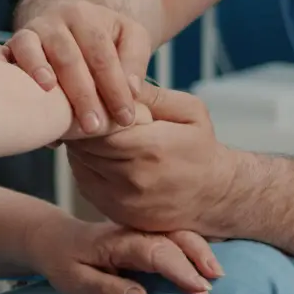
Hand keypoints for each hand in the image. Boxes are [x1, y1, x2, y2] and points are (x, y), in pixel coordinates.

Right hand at [0, 2, 151, 134]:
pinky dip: (1, 69)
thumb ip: (135, 60)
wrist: (70, 24)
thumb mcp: (131, 38)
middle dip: (82, 94)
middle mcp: (53, 20)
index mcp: (86, 15)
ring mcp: (27, 33)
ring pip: (28, 48)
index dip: (115, 87)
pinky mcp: (6, 47)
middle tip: (94, 127)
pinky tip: (14, 95)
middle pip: (67, 55)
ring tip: (50, 95)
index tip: (127, 118)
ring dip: (37, 71)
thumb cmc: (106, 38)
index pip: (102, 53)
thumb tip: (131, 89)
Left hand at [29, 210, 223, 293]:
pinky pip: (175, 235)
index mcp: (118, 240)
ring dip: (200, 250)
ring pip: (179, 232)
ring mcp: (143, 230)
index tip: (198, 288)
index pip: (155, 251)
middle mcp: (135, 230)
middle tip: (214, 280)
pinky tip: (207, 261)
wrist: (56, 238)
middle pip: (174, 236)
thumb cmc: (65, 261)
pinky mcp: (147, 234)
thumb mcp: (75, 280)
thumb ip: (106, 288)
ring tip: (217, 273)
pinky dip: (194, 245)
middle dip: (198, 256)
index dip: (179, 268)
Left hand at [67, 82, 236, 235]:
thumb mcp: (189, 110)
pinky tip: (100, 152)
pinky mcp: (114, 212)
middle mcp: (133, 178)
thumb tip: (123, 81)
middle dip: (82, 126)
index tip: (93, 97)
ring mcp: (121, 200)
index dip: (92, 110)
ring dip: (82, 145)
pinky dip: (86, 165)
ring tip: (95, 129)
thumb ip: (154, 96)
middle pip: (85, 145)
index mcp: (152, 148)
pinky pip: (85, 182)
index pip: (100, 126)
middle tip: (87, 109)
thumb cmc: (201, 147)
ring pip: (80, 164)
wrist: (213, 196)